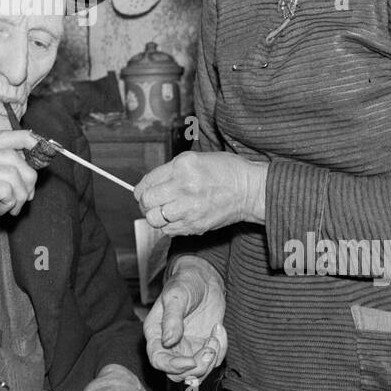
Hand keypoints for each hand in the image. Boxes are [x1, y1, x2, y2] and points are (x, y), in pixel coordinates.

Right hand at [0, 129, 40, 273]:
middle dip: (27, 177)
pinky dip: (11, 202)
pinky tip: (1, 211)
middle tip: (25, 197)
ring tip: (10, 207)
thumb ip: (8, 165)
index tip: (41, 148)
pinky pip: (7, 189)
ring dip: (20, 194)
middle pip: (12, 154)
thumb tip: (35, 151)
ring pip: (12, 172)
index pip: (2, 136)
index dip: (26, 140)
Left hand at [134, 150, 266, 236]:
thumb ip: (171, 171)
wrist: (249, 190)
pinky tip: (177, 218)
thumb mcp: (195, 159)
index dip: (141, 190)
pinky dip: (168, 226)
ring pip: (154, 219)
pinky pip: (169, 230)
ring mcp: (188, 208)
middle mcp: (183, 187)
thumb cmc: (226, 171)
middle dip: (145, 204)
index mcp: (182, 166)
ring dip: (155, 216)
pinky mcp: (195, 225)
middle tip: (151, 203)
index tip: (142, 193)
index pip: (147, 182)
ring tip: (163, 212)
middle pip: (147, 202)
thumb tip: (150, 184)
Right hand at [144, 256, 226, 381]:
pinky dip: (220, 349)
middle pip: (178, 374)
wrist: (204, 278)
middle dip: (197, 367)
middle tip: (210, 349)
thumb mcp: (176, 296)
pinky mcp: (204, 347)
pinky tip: (218, 329)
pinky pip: (214, 361)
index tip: (190, 361)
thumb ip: (172, 318)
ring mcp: (188, 348)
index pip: (158, 360)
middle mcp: (170, 346)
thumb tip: (167, 341)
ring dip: (210, 360)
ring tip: (215, 336)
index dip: (173, 366)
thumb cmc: (185, 283)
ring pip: (197, 373)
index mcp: (156, 333)